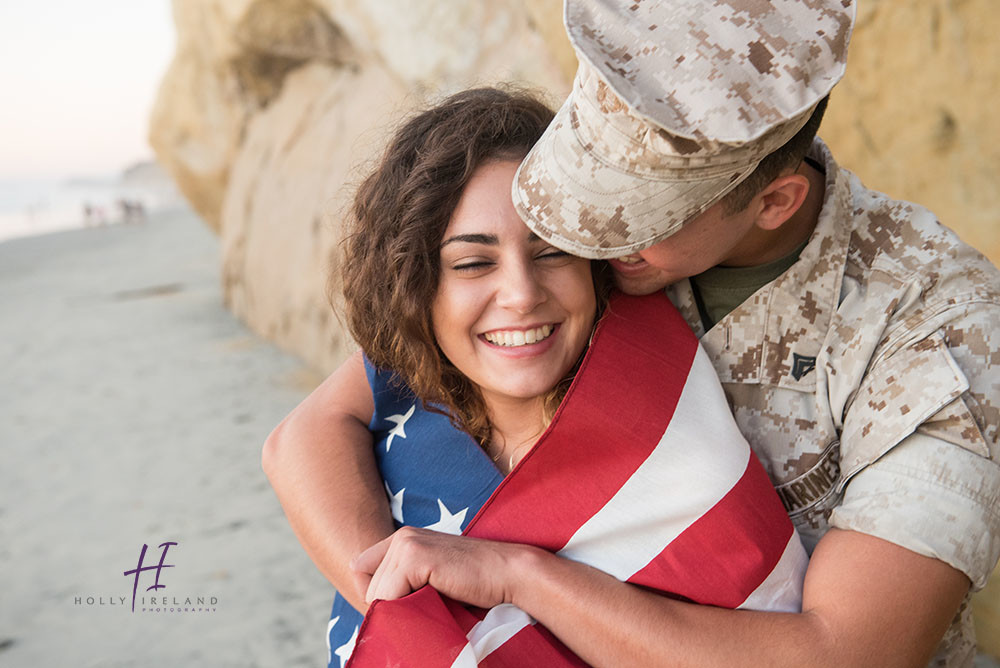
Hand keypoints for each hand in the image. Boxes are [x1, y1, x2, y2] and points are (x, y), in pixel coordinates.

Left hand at [352, 526, 534, 608]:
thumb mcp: (432, 580)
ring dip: (399, 610)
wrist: (508, 575)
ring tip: (432, 606)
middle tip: (423, 611)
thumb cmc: (475, 585)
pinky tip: (434, 603)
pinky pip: (388, 597)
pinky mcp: (415, 557)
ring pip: (376, 595)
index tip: (403, 609)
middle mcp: (402, 537)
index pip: (361, 571)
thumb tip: (373, 612)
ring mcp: (407, 544)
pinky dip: (405, 610)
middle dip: (388, 607)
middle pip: (367, 587)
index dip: (377, 596)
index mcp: (404, 539)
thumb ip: (405, 584)